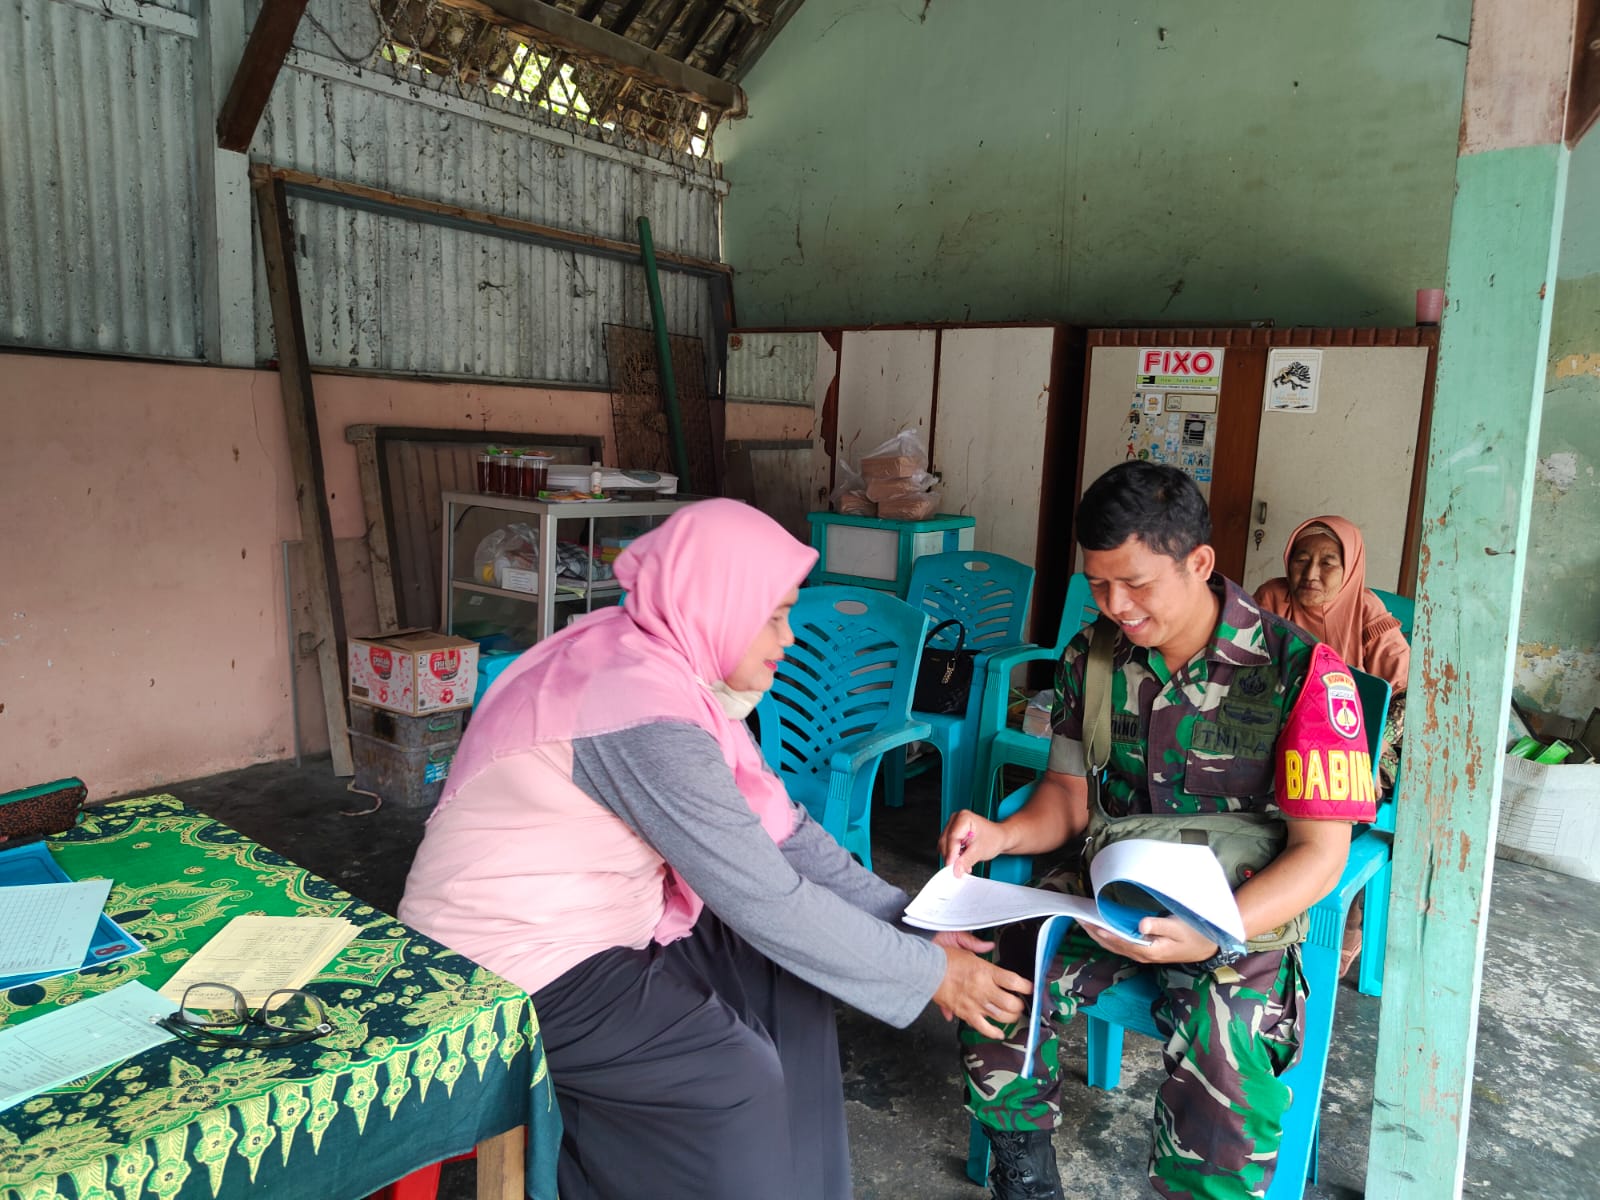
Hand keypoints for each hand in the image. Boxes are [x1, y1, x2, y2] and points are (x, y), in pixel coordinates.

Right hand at [931, 944, 1031, 1038]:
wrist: (923, 970)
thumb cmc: (941, 957)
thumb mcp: (960, 943)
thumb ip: (977, 944)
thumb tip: (989, 945)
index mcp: (985, 970)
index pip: (1014, 982)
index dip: (1027, 987)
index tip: (1031, 987)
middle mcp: (983, 989)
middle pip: (1012, 1003)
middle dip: (1020, 1004)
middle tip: (1020, 1002)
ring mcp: (975, 1003)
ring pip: (1002, 1017)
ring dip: (1011, 1017)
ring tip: (1012, 1013)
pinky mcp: (965, 1014)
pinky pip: (984, 1028)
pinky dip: (994, 1032)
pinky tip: (1000, 1032)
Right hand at [939, 810, 1006, 877]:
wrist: (998, 838)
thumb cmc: (993, 838)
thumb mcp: (980, 851)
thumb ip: (966, 861)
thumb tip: (955, 869)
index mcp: (963, 818)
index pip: (952, 838)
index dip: (951, 854)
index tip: (952, 867)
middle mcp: (955, 820)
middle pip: (945, 842)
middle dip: (952, 857)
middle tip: (959, 869)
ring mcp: (952, 826)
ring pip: (944, 846)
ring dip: (952, 858)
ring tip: (964, 863)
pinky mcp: (951, 833)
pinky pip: (946, 847)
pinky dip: (953, 856)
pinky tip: (962, 859)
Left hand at [1081, 916, 1219, 965]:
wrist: (1209, 948)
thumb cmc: (1195, 935)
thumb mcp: (1179, 928)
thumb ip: (1160, 925)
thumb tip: (1140, 924)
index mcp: (1149, 950)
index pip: (1120, 940)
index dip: (1102, 931)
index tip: (1088, 921)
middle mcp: (1142, 955)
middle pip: (1112, 944)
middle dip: (1094, 932)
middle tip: (1078, 917)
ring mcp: (1143, 954)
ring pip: (1115, 945)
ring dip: (1098, 934)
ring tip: (1084, 920)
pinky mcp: (1145, 950)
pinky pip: (1121, 943)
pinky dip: (1108, 935)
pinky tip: (1101, 926)